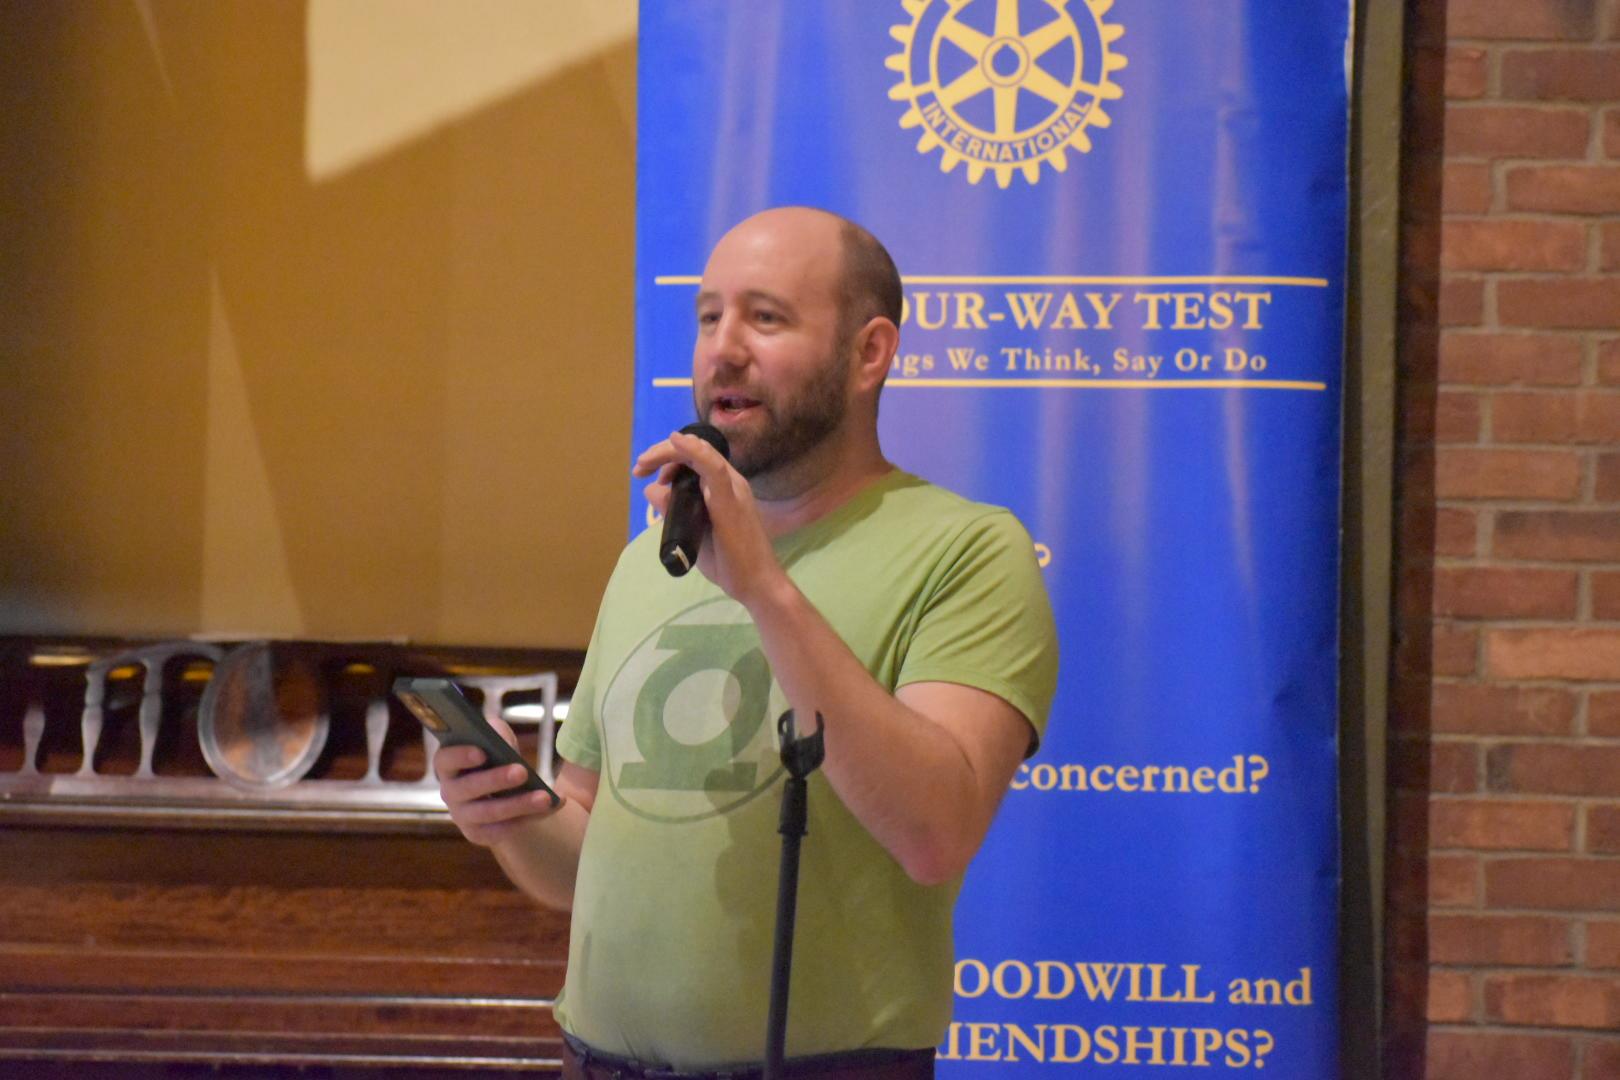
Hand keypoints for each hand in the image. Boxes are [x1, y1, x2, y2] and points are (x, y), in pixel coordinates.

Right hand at [433, 716, 561, 847]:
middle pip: (469, 788)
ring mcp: (463, 816)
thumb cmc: (494, 756)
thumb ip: (497, 734)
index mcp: (448, 765)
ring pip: (490, 813)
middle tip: (522, 772)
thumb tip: (504, 743)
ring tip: (545, 797)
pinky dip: (531, 817)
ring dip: (519, 805)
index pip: (445, 760)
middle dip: (496, 780)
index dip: (460, 756)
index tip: (482, 752)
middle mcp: (450, 792)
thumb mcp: (496, 738)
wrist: (502, 789)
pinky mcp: (480, 834)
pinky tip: (551, 805)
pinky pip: (504, 829)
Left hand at [632, 430, 785, 607]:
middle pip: (694, 451)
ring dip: (668, 453)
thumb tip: (652, 490)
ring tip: (644, 464)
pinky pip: (713, 468)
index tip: (646, 473)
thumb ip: (674, 510)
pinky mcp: (729, 500)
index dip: (667, 459)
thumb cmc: (729, 562)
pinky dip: (694, 452)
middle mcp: (730, 481)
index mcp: (724, 486)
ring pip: (700, 453)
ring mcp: (732, 488)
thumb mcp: (691, 530)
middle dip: (661, 453)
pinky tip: (676, 442)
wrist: (756, 583)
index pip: (695, 458)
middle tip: (639, 468)